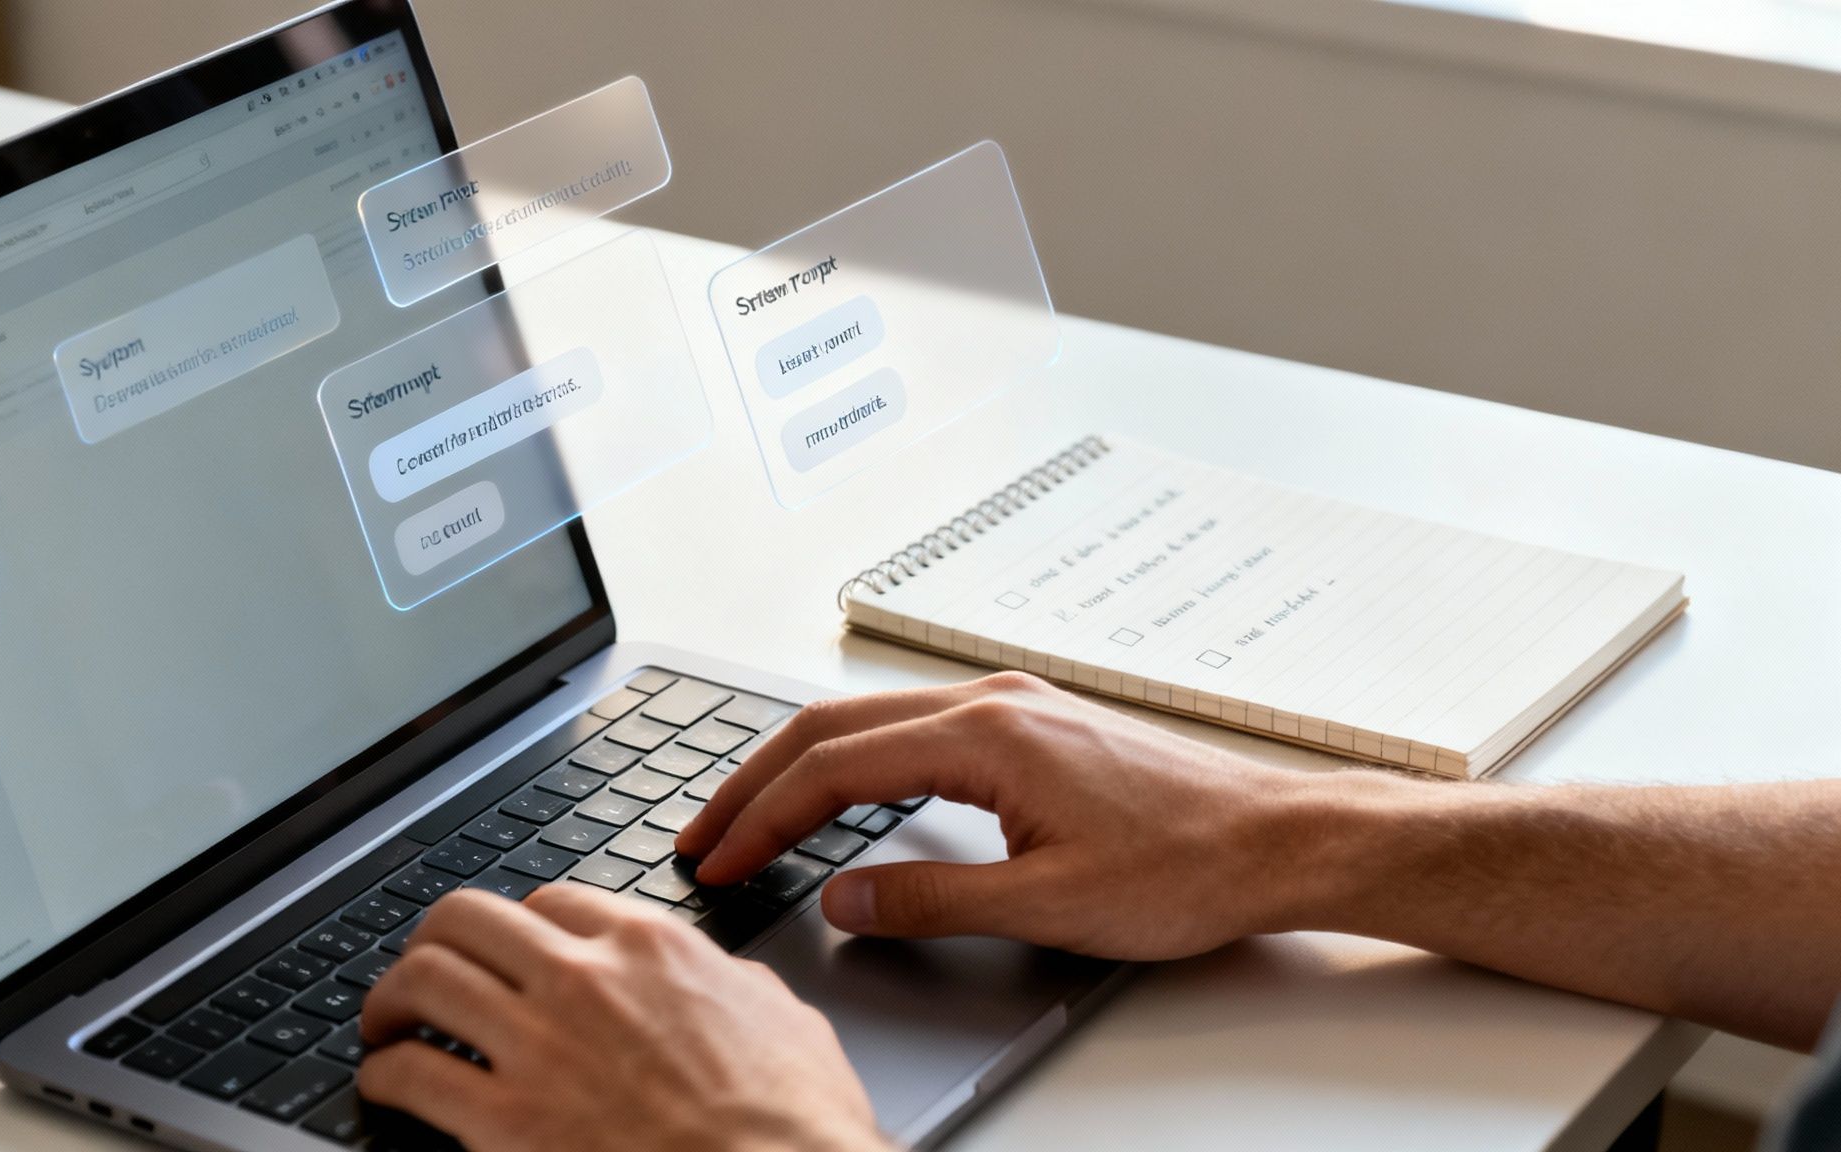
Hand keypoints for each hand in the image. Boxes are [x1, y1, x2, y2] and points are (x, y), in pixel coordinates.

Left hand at [358, 884, 884, 1151]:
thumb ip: (737, 989)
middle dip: (435, 941)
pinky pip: (410, 1072)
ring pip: (424, 978)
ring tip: (386, 1022)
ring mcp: (540, 1045)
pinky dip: (383, 1075)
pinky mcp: (506, 1120)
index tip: (509, 951)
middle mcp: (586, 978)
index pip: (554, 900)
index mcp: (654, 947)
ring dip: (391, 998)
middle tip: (424, 971)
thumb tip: (729, 986)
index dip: (520, 927)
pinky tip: (385, 1085)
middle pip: (468, 918)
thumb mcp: (786, 1024)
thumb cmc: (796, 1126)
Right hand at [676, 671, 1341, 960]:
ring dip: (801, 769)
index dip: (761, 819)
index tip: (718, 861)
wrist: (1279, 839)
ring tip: (752, 820)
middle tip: (701, 837)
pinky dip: (855, 765)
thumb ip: (928, 900)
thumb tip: (841, 900)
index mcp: (986, 734)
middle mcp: (991, 702)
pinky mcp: (1033, 725)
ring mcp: (1013, 706)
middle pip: (832, 729)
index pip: (833, 768)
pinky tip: (844, 798)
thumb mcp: (1046, 904)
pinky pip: (912, 732)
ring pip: (869, 724)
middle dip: (755, 782)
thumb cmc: (1186, 865)